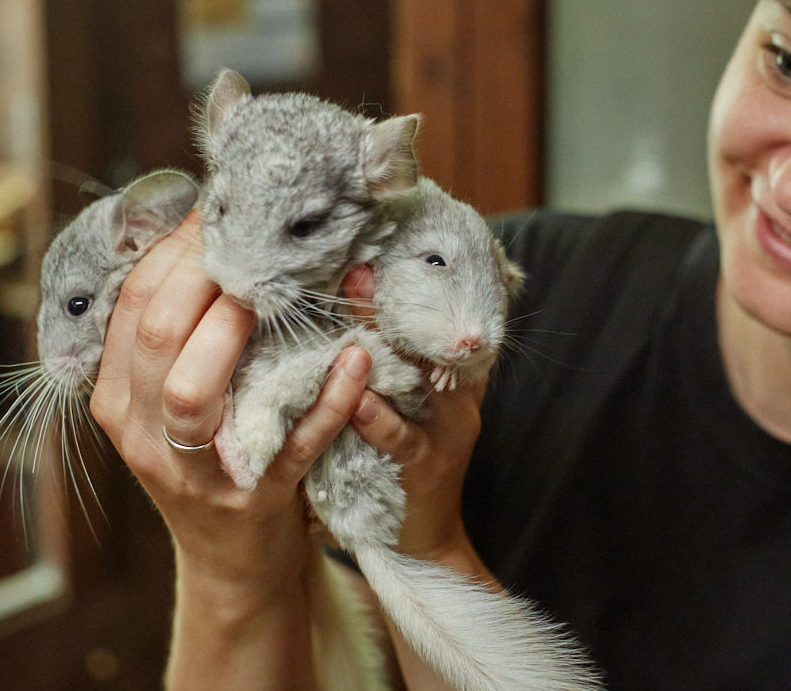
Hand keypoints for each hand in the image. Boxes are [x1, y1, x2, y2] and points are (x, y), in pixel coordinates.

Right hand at [89, 212, 371, 600]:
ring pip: (194, 393)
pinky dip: (327, 400)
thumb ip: (184, 333)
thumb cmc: (216, 454)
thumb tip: (215, 237)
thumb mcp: (179, 395)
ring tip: (280, 288)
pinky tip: (359, 358)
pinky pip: (291, 445)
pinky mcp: (253, 500)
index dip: (177, 247)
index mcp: (119, 396)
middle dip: (204, 273)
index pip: (133, 303)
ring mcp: (194, 471)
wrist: (234, 561)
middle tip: (256, 232)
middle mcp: (143, 432)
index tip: (222, 206)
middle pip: (155, 336)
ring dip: (236, 330)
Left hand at [341, 265, 488, 574]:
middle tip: (354, 265)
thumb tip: (335, 309)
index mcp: (448, 373)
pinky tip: (355, 400)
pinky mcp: (429, 468)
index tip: (368, 246)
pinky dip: (378, 418)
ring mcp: (447, 430)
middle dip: (393, 300)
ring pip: (420, 379)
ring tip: (352, 315)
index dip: (406, 282)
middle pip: (428, 337)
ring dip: (385, 344)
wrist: (423, 545)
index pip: (432, 318)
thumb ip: (383, 363)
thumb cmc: (399, 465)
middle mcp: (455, 394)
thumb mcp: (402, 405)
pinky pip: (402, 439)